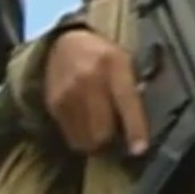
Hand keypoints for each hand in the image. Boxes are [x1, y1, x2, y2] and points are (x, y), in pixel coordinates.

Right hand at [43, 29, 148, 154]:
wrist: (65, 44)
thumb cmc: (103, 55)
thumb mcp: (124, 61)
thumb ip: (132, 88)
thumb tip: (138, 122)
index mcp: (114, 64)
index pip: (126, 101)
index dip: (134, 128)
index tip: (139, 150)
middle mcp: (89, 78)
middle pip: (103, 129)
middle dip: (113, 139)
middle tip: (117, 134)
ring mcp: (68, 93)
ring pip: (87, 138)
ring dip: (97, 142)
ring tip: (102, 130)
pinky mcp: (54, 104)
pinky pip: (72, 136)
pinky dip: (82, 137)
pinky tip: (87, 125)